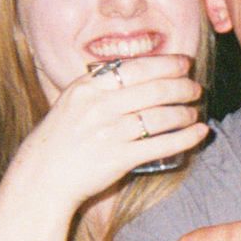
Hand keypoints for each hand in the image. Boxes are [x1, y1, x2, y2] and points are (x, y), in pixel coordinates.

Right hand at [8, 54, 206, 205]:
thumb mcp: (72, 102)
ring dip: (185, 112)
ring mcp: (109, 132)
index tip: (183, 64)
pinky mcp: (119, 158)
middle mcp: (98, 106)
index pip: (135, 67)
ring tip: (195, 112)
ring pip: (161, 115)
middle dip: (182, 86)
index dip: (165, 64)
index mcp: (87, 86)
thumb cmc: (60, 138)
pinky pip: (161, 145)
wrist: (42, 176)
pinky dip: (185, 138)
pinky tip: (198, 134)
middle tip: (196, 88)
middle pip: (153, 89)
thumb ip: (101, 87)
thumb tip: (140, 73)